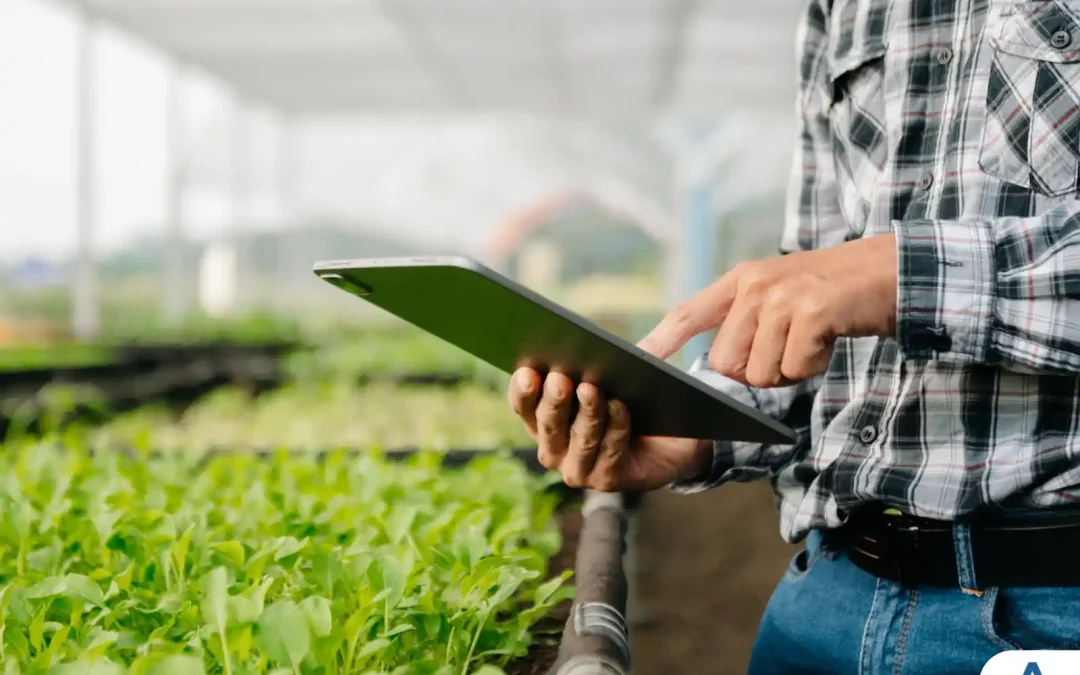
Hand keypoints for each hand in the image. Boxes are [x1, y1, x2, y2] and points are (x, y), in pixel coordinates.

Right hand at [507, 368, 711, 491]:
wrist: (669, 442)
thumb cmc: (632, 402)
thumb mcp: (611, 376)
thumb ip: (600, 362)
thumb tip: (596, 347)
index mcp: (543, 421)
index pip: (523, 405)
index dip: (522, 390)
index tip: (528, 371)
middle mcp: (553, 450)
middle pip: (548, 424)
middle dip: (554, 400)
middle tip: (559, 379)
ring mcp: (578, 469)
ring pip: (580, 439)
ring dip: (586, 413)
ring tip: (591, 389)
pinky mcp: (607, 480)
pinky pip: (610, 451)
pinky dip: (616, 427)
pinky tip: (620, 406)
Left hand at [638, 233, 896, 387]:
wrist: (890, 271)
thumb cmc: (832, 295)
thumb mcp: (780, 296)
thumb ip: (745, 322)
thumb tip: (719, 367)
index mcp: (741, 281)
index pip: (688, 313)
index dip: (660, 340)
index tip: (637, 361)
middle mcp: (755, 286)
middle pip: (726, 362)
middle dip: (756, 371)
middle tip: (788, 347)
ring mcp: (782, 297)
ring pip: (760, 372)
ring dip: (789, 369)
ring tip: (810, 340)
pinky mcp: (811, 312)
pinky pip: (794, 367)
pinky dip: (814, 365)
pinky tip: (827, 340)